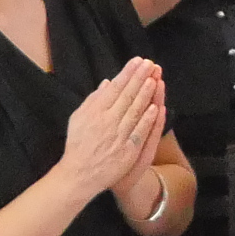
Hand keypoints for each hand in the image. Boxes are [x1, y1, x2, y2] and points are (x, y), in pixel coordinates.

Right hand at [59, 56, 168, 199]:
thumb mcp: (78, 118)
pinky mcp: (127, 151)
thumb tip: (107, 83)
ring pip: (135, 111)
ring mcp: (118, 136)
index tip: (138, 61)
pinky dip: (147, 120)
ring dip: (146, 95)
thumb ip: (93, 100)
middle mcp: (107, 121)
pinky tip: (156, 107)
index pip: (115, 88)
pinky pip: (139, 132)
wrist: (79, 174)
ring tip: (155, 79)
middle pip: (127, 96)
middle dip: (140, 78)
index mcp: (95, 111)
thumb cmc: (78, 144)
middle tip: (150, 64)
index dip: (128, 73)